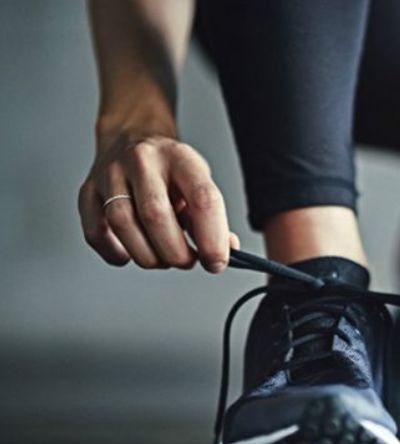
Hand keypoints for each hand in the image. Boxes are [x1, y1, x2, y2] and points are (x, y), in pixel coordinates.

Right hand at [78, 130, 235, 270]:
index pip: (202, 199)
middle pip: (156, 215)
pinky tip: (131, 253)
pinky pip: (95, 232)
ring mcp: (110, 174)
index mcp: (180, 157)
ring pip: (123, 224)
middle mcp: (142, 161)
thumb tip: (224, 251)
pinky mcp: (88, 190)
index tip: (216, 262)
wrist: (131, 137)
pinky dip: (115, 252)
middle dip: (176, 252)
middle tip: (187, 261)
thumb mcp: (199, 180)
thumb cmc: (169, 167)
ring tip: (163, 258)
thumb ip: (212, 216)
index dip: (212, 238)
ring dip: (148, 255)